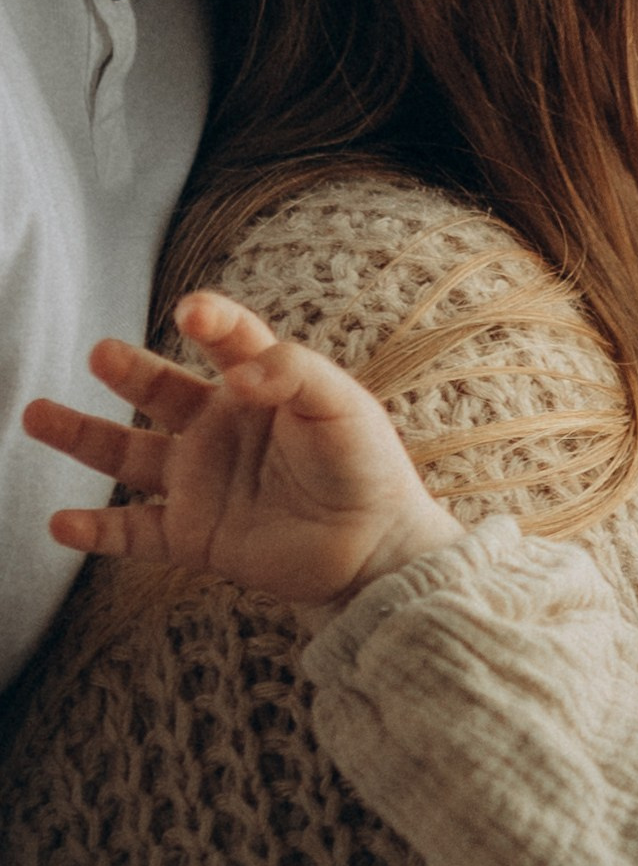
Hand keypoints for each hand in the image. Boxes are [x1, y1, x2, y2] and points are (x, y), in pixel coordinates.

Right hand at [23, 293, 463, 607]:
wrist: (375, 550)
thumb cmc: (366, 467)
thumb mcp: (341, 405)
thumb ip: (293, 372)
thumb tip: (238, 377)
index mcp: (259, 387)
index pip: (226, 339)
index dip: (209, 320)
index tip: (191, 314)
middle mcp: (220, 429)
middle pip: (159, 390)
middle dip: (127, 370)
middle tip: (102, 353)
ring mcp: (201, 482)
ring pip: (127, 456)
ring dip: (80, 436)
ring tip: (34, 413)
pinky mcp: (194, 535)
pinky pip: (134, 532)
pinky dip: (96, 530)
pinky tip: (60, 522)